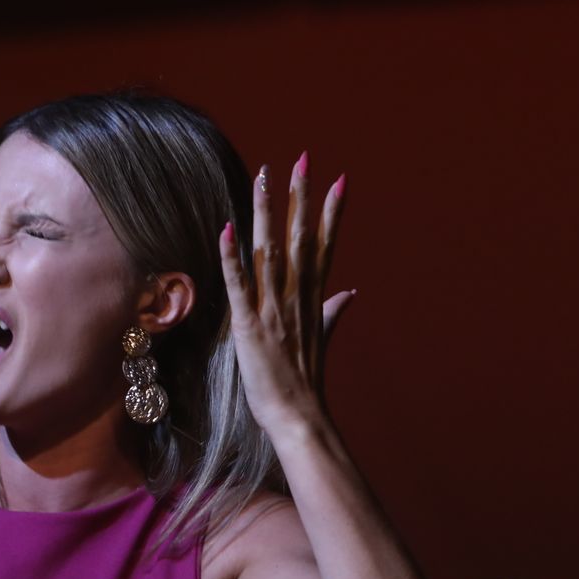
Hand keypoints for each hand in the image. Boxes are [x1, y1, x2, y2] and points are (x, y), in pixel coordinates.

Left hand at [217, 152, 351, 433]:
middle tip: (302, 159)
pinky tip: (227, 229)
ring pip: (271, 251)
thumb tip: (351, 292)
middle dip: (301, 197)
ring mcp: (274, 310)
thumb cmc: (304, 385)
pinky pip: (239, 286)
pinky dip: (232, 257)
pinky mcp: (250, 326)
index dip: (331, 212)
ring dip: (267, 212)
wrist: (299, 420)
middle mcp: (296, 298)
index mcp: (312, 300)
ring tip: (266, 176)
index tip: (339, 179)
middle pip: (301, 238)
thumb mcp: (320, 340)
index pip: (323, 246)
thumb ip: (333, 312)